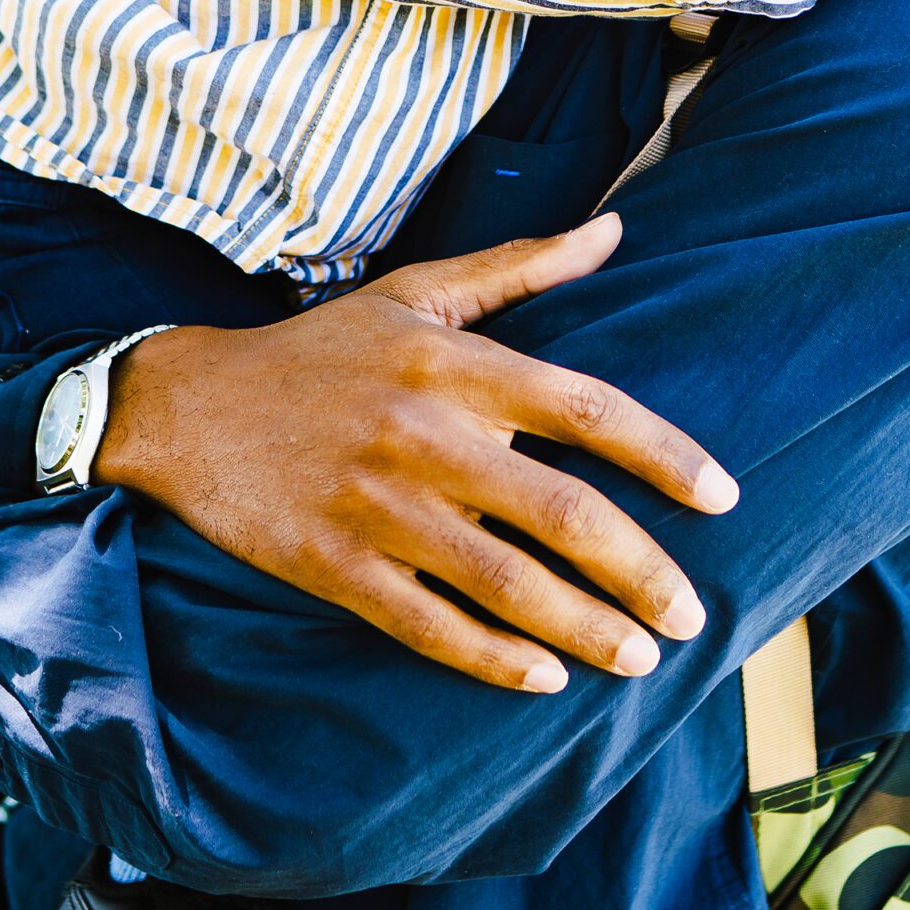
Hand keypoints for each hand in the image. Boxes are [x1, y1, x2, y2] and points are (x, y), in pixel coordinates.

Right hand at [97, 213, 738, 694]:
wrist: (186, 403)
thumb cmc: (319, 349)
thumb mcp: (415, 294)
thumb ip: (521, 265)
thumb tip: (616, 230)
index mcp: (454, 364)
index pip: (587, 408)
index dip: (665, 455)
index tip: (723, 497)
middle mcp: (425, 434)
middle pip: (563, 513)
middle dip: (642, 571)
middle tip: (690, 615)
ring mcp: (378, 505)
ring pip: (506, 582)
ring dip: (585, 629)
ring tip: (638, 658)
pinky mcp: (333, 564)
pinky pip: (428, 624)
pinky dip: (493, 658)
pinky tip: (543, 678)